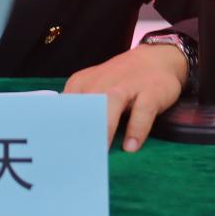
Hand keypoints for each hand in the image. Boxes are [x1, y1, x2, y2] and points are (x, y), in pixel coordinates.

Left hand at [64, 43, 188, 152]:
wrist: (157, 58)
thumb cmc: (120, 80)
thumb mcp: (95, 88)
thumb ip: (80, 109)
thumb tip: (65, 141)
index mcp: (82, 83)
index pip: (65, 106)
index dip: (61, 129)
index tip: (58, 151)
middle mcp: (102, 82)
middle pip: (85, 106)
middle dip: (79, 131)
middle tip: (76, 157)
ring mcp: (127, 85)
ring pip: (110, 103)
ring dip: (104, 128)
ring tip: (100, 152)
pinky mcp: (151, 92)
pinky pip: (142, 111)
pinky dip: (136, 130)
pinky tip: (131, 147)